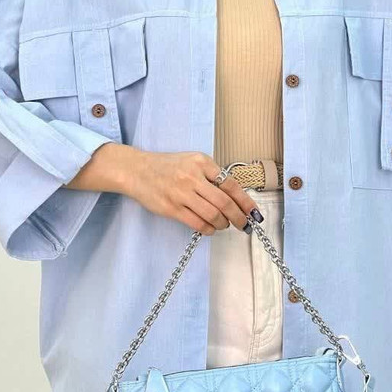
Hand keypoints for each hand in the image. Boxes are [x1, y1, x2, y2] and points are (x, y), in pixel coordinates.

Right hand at [65, 142, 262, 234]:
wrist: (137, 170)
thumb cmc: (167, 167)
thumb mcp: (191, 162)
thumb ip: (210, 175)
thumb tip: (234, 196)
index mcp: (202, 162)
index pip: (230, 184)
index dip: (246, 201)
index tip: (254, 212)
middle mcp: (193, 177)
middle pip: (224, 202)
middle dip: (238, 217)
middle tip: (244, 224)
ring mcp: (181, 193)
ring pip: (212, 215)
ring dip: (223, 224)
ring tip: (224, 225)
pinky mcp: (171, 208)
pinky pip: (197, 223)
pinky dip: (209, 229)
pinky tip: (211, 228)